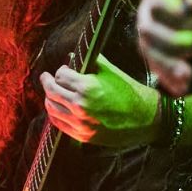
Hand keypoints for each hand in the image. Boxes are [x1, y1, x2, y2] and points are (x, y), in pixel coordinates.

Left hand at [40, 55, 159, 149]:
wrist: (145, 119)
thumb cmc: (130, 92)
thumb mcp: (111, 71)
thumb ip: (91, 61)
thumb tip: (73, 55)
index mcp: (87, 87)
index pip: (61, 76)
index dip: (61, 71)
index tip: (64, 69)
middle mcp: (81, 105)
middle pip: (51, 91)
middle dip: (47, 81)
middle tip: (45, 77)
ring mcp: (81, 123)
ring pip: (51, 108)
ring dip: (49, 98)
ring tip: (50, 92)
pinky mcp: (83, 135)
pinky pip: (59, 124)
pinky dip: (54, 114)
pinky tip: (57, 108)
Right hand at [136, 0, 191, 94]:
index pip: (158, 3)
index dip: (174, 15)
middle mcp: (152, 5)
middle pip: (148, 29)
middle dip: (175, 42)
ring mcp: (153, 27)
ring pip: (149, 50)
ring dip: (169, 65)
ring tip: (189, 75)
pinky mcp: (159, 47)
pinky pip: (157, 65)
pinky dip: (169, 77)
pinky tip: (183, 86)